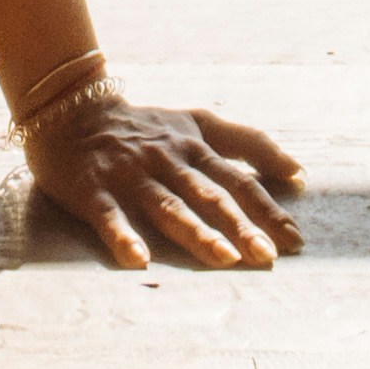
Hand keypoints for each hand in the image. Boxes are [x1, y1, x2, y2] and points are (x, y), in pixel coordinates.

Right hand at [23, 85, 305, 271]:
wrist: (71, 108)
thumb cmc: (144, 126)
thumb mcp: (197, 123)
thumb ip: (246, 143)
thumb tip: (298, 171)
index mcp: (193, 147)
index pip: (237, 179)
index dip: (267, 208)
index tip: (295, 239)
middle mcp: (167, 159)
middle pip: (209, 195)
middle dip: (241, 225)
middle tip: (269, 257)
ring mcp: (130, 174)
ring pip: (169, 205)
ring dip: (197, 232)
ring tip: (224, 258)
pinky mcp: (93, 188)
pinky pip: (110, 215)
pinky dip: (123, 236)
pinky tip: (138, 260)